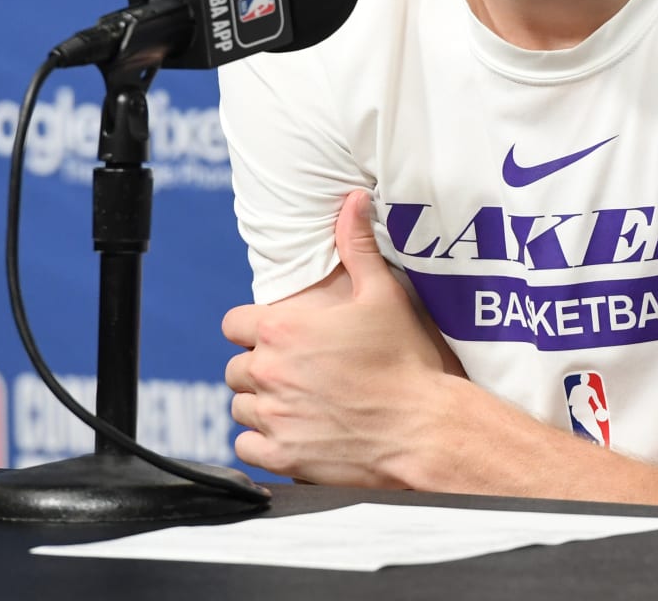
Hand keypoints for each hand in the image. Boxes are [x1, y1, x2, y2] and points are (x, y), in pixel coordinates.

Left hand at [222, 189, 449, 486]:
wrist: (423, 428)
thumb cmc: (404, 362)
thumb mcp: (384, 294)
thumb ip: (357, 245)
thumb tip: (353, 201)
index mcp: (283, 329)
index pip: (234, 324)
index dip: (254, 329)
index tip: (278, 337)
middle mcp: (269, 372)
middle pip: (236, 368)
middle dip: (260, 369)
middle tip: (296, 373)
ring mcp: (272, 417)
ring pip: (240, 408)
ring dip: (262, 405)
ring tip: (297, 404)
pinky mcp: (280, 456)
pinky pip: (246, 448)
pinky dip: (264, 443)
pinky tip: (294, 434)